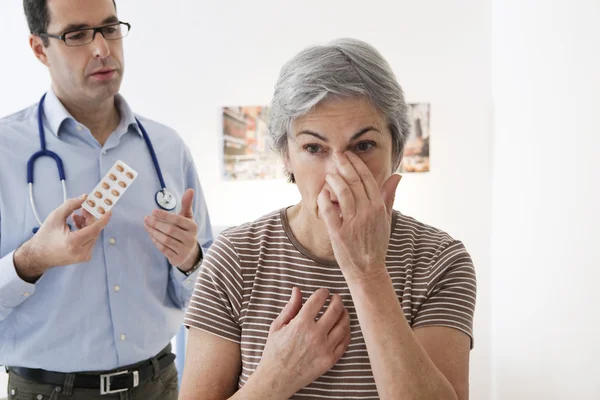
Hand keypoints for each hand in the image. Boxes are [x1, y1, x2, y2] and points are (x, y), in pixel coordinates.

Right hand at [14, 194, 110, 281]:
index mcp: (73, 242)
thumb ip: (71, 205)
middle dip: (90, 217)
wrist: (38, 256)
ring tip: (75, 217)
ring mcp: (84, 256)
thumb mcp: (55, 217)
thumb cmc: (45, 236)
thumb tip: (85, 197)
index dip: (103, 218)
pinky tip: (76, 226)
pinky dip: (86, 232)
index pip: (95, 229)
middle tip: (84, 208)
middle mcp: (81, 251)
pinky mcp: (84, 257)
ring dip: (87, 224)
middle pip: (94, 230)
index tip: (108, 209)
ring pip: (93, 235)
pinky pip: (90, 240)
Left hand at [144, 188, 199, 269]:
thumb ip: (186, 204)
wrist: (190, 253)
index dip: (165, 215)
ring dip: (153, 232)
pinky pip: (163, 249)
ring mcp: (184, 250)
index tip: (153, 211)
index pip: (178, 220)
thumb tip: (190, 189)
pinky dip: (155, 241)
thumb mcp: (187, 217)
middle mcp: (190, 239)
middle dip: (156, 224)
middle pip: (170, 230)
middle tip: (146, 218)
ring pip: (165, 240)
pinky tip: (151, 234)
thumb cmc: (186, 230)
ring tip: (146, 225)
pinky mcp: (177, 258)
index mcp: (193, 227)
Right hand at [250, 288, 350, 397]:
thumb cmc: (274, 351)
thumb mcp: (278, 326)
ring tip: (342, 310)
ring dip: (345, 314)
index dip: (323, 292)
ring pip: (343, 325)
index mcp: (301, 324)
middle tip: (336, 297)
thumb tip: (297, 290)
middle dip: (337, 299)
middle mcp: (315, 334)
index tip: (324, 292)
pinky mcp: (330, 360)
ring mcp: (325, 348)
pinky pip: (344, 342)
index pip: (318, 300)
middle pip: (335, 310)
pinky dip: (346, 332)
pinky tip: (343, 327)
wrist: (277, 379)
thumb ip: (291, 307)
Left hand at [317, 151, 400, 280]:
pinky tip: (322, 193)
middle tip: (336, 155)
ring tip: (329, 173)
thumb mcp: (386, 219)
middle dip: (344, 165)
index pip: (367, 179)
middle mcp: (367, 213)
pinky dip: (324, 199)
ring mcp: (353, 223)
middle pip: (354, 182)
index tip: (348, 155)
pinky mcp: (339, 233)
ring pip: (342, 193)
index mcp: (378, 207)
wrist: (367, 270)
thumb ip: (389, 196)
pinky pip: (329, 211)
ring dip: (334, 180)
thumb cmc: (376, 243)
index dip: (356, 164)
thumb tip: (397, 176)